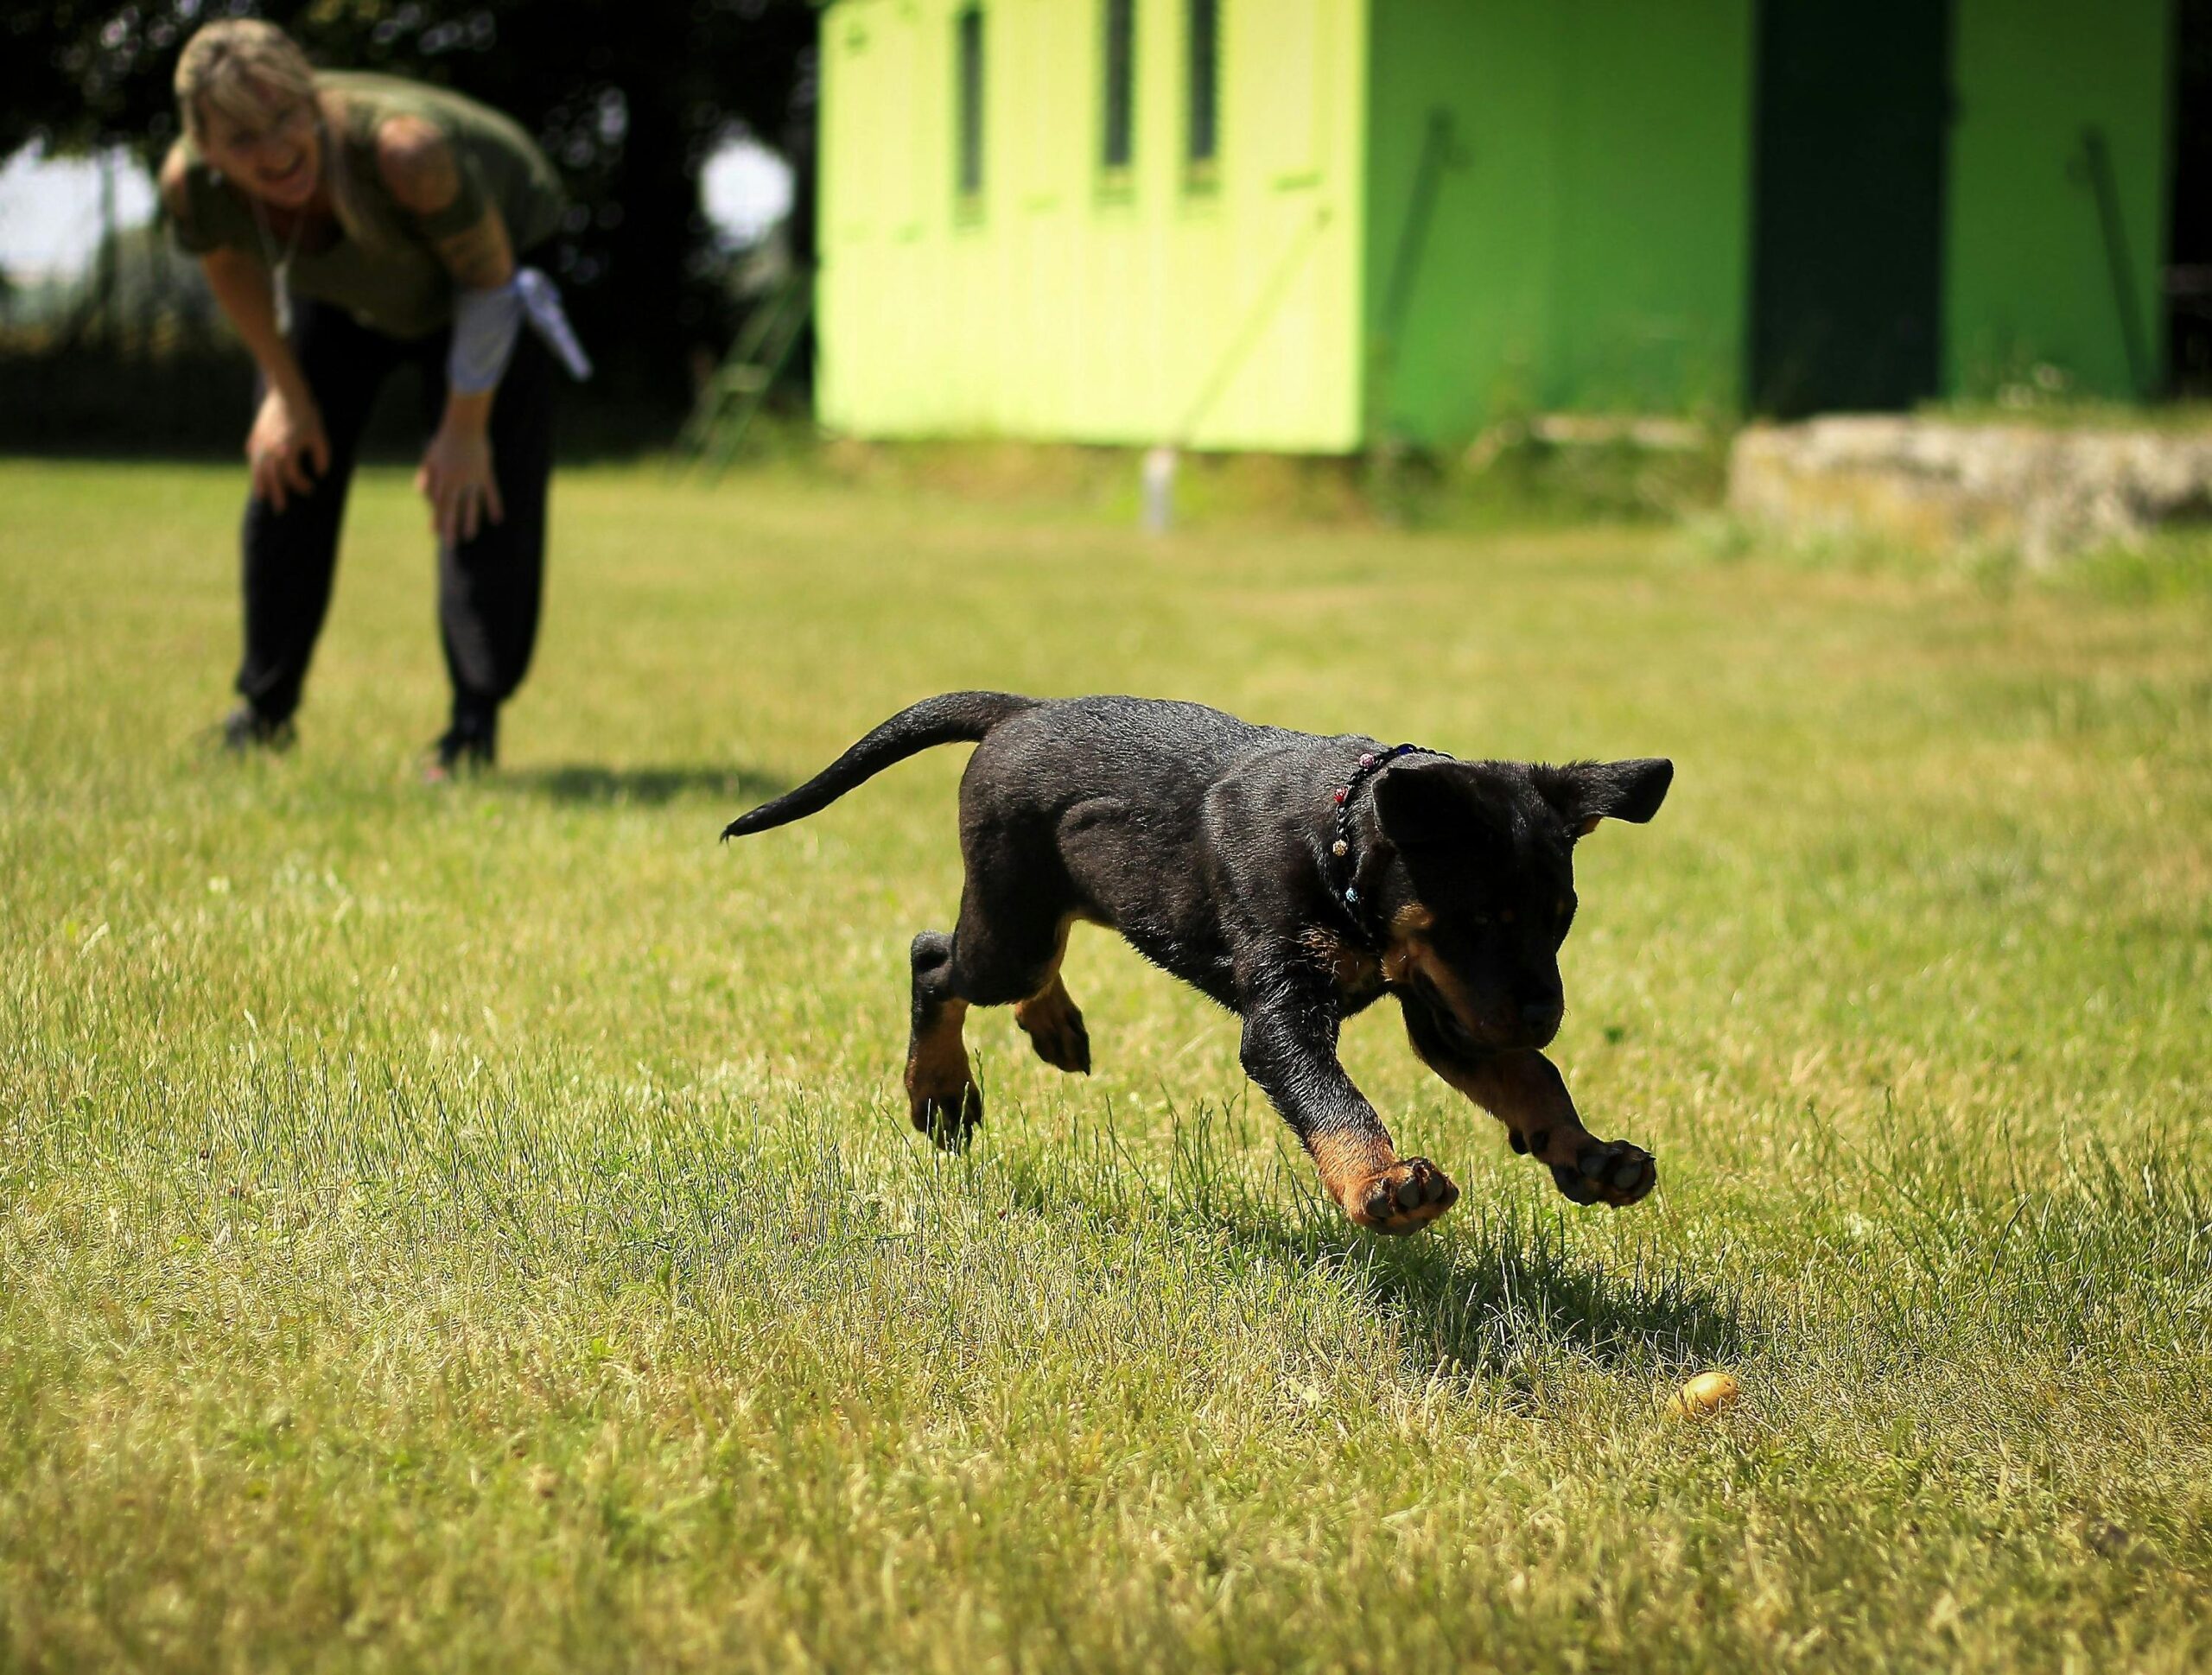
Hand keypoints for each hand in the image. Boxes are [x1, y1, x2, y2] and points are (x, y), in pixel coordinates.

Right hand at [245, 389, 329, 511]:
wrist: (286, 392)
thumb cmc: (306, 414)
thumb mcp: (320, 435)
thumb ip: (322, 456)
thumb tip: (320, 474)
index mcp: (287, 450)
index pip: (292, 475)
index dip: (302, 484)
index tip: (312, 487)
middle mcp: (271, 448)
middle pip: (272, 477)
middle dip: (277, 494)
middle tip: (280, 510)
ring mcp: (261, 442)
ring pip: (258, 468)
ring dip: (261, 484)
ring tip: (262, 496)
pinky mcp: (256, 435)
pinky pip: (253, 455)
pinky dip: (255, 467)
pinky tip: (257, 475)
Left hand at [415, 422, 502, 544]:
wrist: (465, 426)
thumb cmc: (445, 441)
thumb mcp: (430, 457)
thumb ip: (426, 476)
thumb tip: (422, 494)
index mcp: (444, 478)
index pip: (439, 503)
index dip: (437, 518)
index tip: (436, 533)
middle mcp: (459, 481)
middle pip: (454, 508)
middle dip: (452, 527)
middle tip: (452, 544)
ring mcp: (474, 478)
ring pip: (472, 504)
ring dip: (471, 521)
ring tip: (470, 536)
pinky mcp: (486, 474)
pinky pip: (491, 492)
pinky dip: (495, 505)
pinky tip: (497, 520)